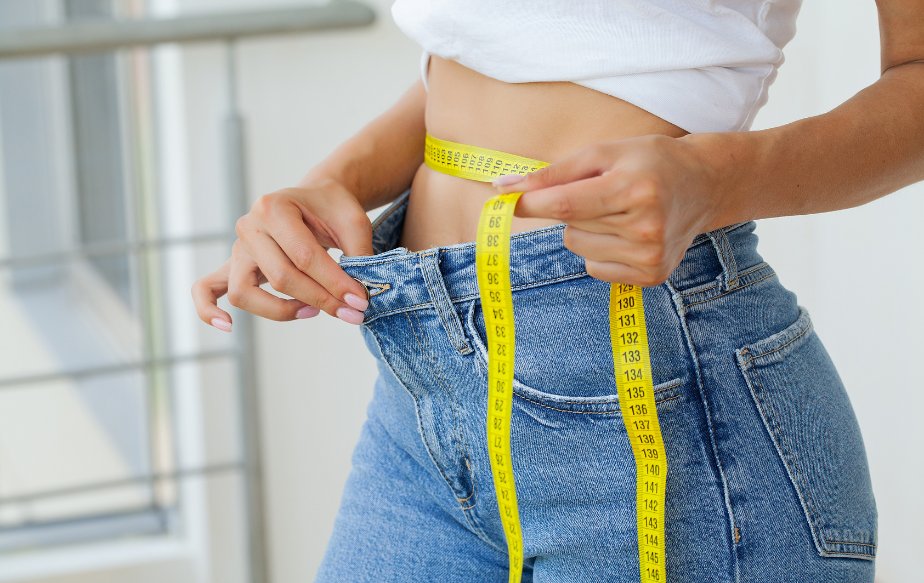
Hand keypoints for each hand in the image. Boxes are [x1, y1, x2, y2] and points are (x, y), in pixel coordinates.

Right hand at [191, 177, 373, 330]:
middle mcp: (249, 226)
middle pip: (279, 276)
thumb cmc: (332, 209)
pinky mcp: (232, 266)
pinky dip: (209, 309)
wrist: (315, 198)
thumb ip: (357, 256)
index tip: (360, 301)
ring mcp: (237, 248)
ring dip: (280, 310)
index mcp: (274, 207)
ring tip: (312, 311)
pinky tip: (227, 326)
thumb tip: (359, 297)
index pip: (304, 256)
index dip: (334, 283)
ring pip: (244, 292)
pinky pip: (207, 289)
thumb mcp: (353, 222)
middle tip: (352, 312)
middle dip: (320, 299)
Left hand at [492, 134, 725, 286]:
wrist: (704, 185)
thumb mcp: (605, 153)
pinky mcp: (651, 275)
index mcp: (634, 188)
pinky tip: (627, 232)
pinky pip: (594, 267)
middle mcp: (645, 226)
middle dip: (573, 207)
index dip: (530, 204)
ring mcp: (650, 256)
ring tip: (620, 211)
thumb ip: (554, 172)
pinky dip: (600, 249)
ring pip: (579, 247)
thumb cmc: (649, 162)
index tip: (503, 200)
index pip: (565, 204)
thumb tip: (504, 187)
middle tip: (607, 191)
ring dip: (587, 229)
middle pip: (571, 226)